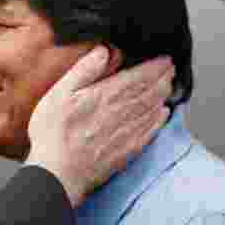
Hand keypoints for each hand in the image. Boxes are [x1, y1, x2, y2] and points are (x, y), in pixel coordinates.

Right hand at [25, 46, 173, 205]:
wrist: (58, 173)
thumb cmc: (53, 133)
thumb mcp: (60, 93)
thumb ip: (85, 70)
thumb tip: (105, 50)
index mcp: (108, 95)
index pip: (140, 76)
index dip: (155, 66)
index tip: (165, 59)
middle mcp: (123, 112)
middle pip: (151, 91)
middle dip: (163, 78)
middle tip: (171, 69)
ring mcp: (128, 133)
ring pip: (153, 109)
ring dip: (164, 95)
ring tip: (169, 85)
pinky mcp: (127, 151)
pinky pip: (150, 131)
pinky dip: (160, 120)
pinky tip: (163, 114)